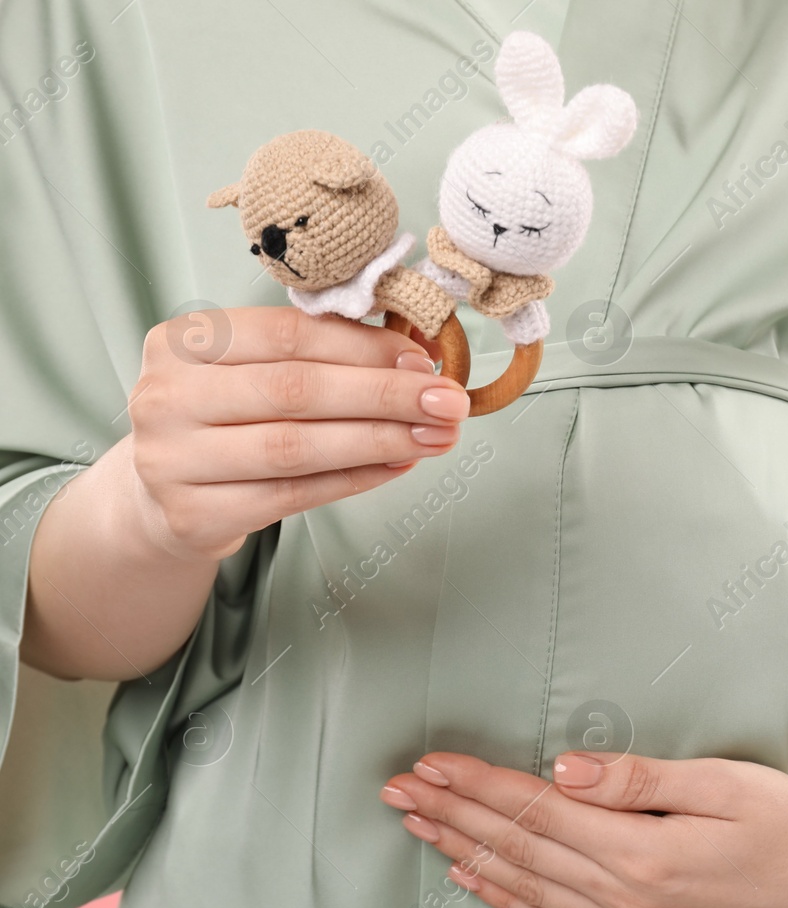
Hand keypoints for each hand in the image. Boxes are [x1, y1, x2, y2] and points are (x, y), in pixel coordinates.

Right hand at [127, 306, 468, 559]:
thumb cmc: (226, 419)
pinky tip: (398, 465)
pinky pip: (294, 494)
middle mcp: (166, 397)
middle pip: (295, 391)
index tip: (423, 360)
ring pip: (297, 447)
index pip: (287, 335)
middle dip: (385, 395)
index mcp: (182, 342)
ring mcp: (172, 459)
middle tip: (449, 402)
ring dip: (380, 440)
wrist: (162, 495)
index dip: (362, 347)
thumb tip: (415, 355)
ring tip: (437, 436)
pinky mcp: (194, 514)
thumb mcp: (255, 372)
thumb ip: (323, 355)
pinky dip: (355, 478)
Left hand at [379, 752, 787, 907]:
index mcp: (642, 851)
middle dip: (452, 813)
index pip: (538, 811)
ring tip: (415, 825)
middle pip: (518, 848)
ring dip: (464, 851)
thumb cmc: (785, 818)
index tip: (430, 761)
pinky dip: (504, 897)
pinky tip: (472, 877)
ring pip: (523, 884)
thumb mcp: (723, 782)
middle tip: (396, 788)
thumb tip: (563, 770)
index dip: (480, 784)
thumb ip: (639, 778)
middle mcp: (624, 893)